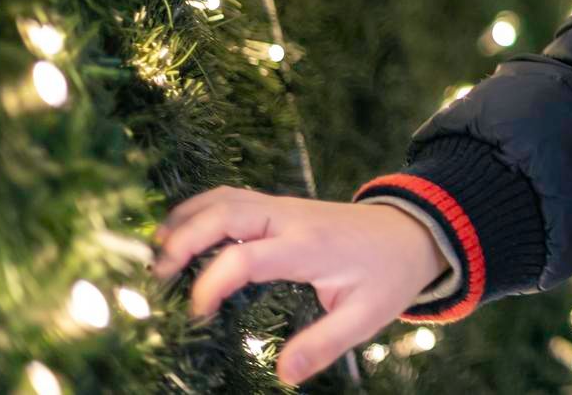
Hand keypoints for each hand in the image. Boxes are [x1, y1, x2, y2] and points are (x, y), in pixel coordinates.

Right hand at [150, 188, 447, 385]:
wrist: (414, 233)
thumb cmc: (388, 275)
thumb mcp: (367, 316)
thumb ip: (324, 344)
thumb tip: (282, 375)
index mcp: (309, 246)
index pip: (246, 256)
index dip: (212, 283)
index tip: (197, 315)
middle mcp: (290, 219)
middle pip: (225, 212)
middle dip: (184, 240)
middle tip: (157, 278)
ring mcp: (284, 208)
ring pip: (225, 197)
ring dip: (186, 220)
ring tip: (156, 255)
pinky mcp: (281, 208)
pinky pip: (233, 198)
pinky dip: (200, 212)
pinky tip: (181, 236)